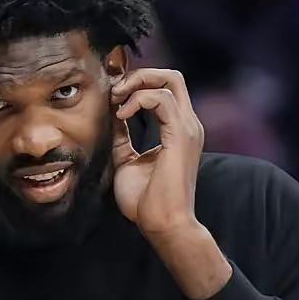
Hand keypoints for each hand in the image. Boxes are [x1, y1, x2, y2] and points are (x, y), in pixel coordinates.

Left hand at [111, 69, 231, 299]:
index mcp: (177, 129)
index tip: (111, 94)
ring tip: (115, 101)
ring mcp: (187, 128)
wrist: (162, 223)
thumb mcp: (126, 160)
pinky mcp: (180, 136)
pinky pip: (162, 99)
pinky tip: (121, 115)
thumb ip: (121, 136)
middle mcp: (187, 124)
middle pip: (171, 76)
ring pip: (169, 80)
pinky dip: (138, 100)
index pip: (164, 88)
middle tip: (114, 90)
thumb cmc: (145, 200)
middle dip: (139, 75)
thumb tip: (111, 115)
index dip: (137, 83)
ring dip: (136, 84)